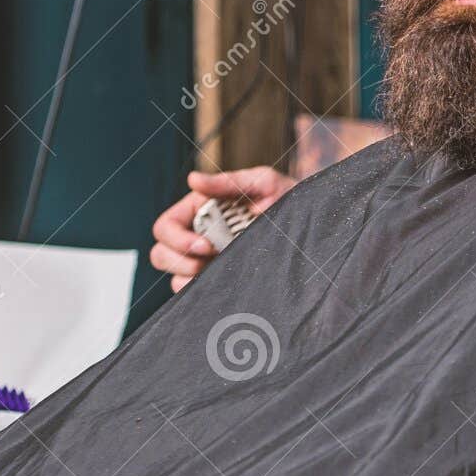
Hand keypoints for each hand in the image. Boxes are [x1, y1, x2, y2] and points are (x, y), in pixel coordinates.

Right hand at [150, 166, 295, 292]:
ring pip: (175, 279)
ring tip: (221, 271)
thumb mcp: (262, 184)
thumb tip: (192, 179)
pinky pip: (197, 295)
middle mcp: (199, 237)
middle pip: (160, 255)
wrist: (315, 226)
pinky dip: (203, 294)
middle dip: (180, 260)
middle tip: (211, 259)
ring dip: (190, 279)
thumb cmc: (289, 199)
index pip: (165, 227)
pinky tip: (227, 285)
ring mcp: (208, 262)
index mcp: (201, 211)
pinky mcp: (221, 281)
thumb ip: (226, 182)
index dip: (177, 239)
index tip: (206, 245)